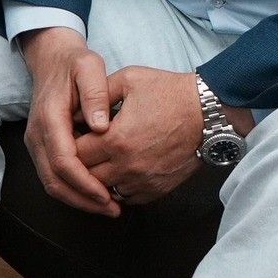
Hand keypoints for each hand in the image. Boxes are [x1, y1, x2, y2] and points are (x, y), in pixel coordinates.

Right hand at [17, 26, 121, 217]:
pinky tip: (96, 193)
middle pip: (53, 180)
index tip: (108, 195)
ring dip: (78, 200)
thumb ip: (95, 93)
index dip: (85, 183)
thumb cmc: (74, 63)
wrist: (52, 59)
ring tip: (108, 206)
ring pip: (51, 183)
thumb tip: (101, 126)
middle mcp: (37, 134)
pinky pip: (53, 177)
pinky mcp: (41, 147)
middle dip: (83, 200)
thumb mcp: (89, 67)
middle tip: (113, 209)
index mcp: (49, 118)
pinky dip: (73, 190)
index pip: (63, 161)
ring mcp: (36, 142)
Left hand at [72, 67, 213, 204]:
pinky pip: (127, 197)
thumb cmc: (170, 93)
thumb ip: (98, 94)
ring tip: (96, 161)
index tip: (71, 135)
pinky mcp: (157, 189)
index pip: (75, 153)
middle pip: (86, 176)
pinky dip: (117, 188)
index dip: (68, 144)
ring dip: (97, 178)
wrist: (208, 114)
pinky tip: (117, 171)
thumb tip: (77, 110)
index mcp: (115, 139)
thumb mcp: (128, 80)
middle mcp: (127, 165)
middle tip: (80, 150)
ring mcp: (143, 181)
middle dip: (79, 164)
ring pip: (104, 190)